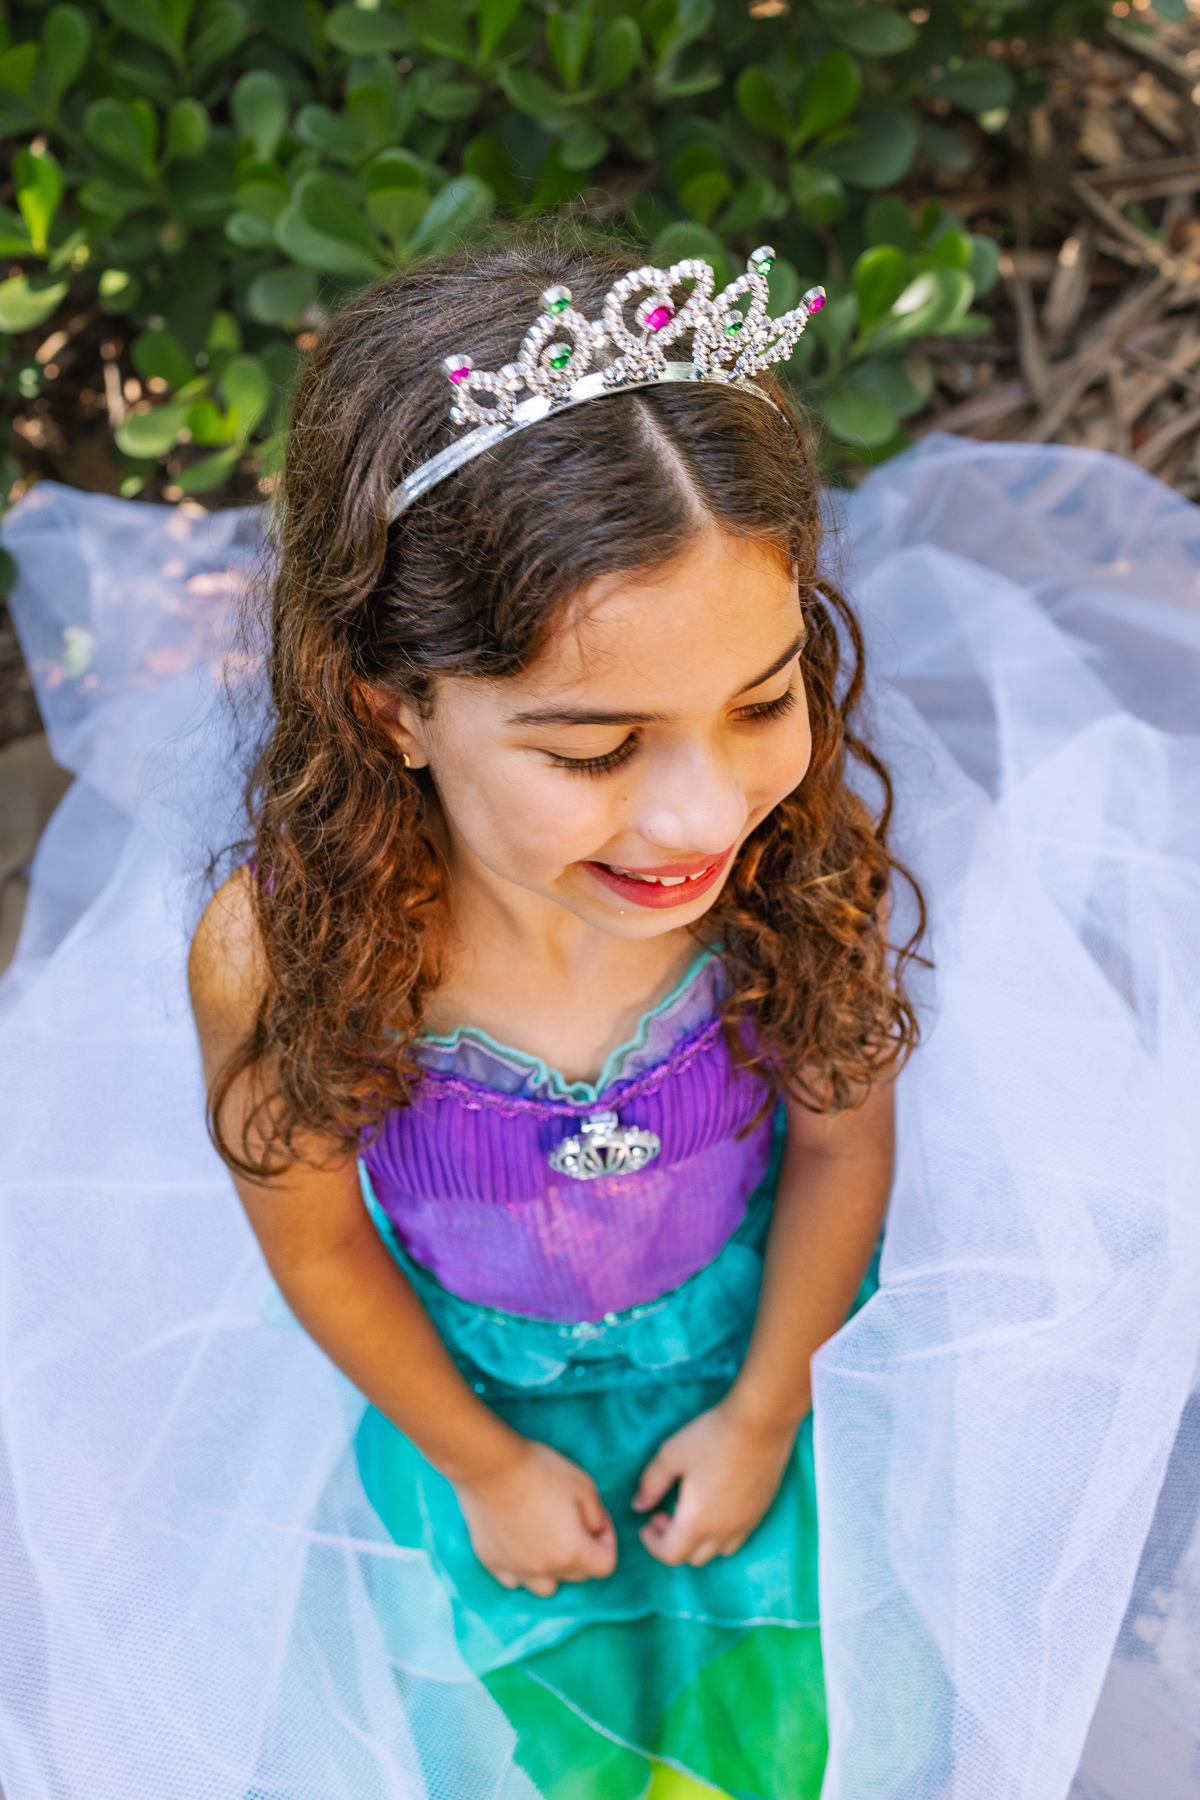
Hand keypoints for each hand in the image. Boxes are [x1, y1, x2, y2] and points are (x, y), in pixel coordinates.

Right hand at [454, 1438, 616, 1597]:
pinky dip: (522, 1568)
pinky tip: (520, 1545)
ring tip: (547, 1541)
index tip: (598, 1521)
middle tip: (573, 1521)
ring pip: (545, 1587)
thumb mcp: (584, 1485)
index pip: (605, 1566)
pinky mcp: (492, 1563)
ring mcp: (516, 1570)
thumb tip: (596, 1532)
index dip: (608, 1541)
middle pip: (577, 1575)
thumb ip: (598, 1516)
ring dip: (553, 1569)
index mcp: (572, 1551)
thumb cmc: (539, 1471)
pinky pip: (514, 1579)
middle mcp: (546, 1570)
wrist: (489, 1466)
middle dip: (582, 1551)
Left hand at [632, 1399, 795, 1567]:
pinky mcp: (761, 1512)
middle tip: (665, 1513)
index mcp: (698, 1521)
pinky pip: (738, 1537)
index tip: (646, 1524)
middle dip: (674, 1541)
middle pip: (695, 1557)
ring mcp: (747, 1524)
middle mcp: (724, 1531)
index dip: (653, 1544)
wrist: (760, 1424)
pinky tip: (716, 1503)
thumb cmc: (711, 1438)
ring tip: (691, 1510)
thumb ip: (651, 1484)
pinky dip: (720, 1532)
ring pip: (719, 1551)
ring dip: (699, 1540)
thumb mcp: (671, 1455)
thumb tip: (638, 1506)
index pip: (672, 1554)